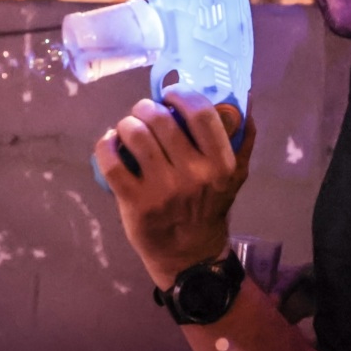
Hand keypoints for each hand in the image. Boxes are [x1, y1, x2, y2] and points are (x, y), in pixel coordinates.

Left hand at [95, 85, 255, 287]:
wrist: (190, 255)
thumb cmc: (210, 206)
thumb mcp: (236, 175)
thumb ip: (242, 139)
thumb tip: (244, 99)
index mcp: (221, 164)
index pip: (202, 114)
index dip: (182, 94)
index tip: (171, 95)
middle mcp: (194, 175)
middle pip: (161, 120)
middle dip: (146, 107)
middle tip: (144, 112)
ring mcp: (163, 190)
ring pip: (135, 135)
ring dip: (126, 124)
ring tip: (127, 128)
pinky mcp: (136, 204)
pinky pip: (111, 162)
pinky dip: (106, 145)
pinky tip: (111, 143)